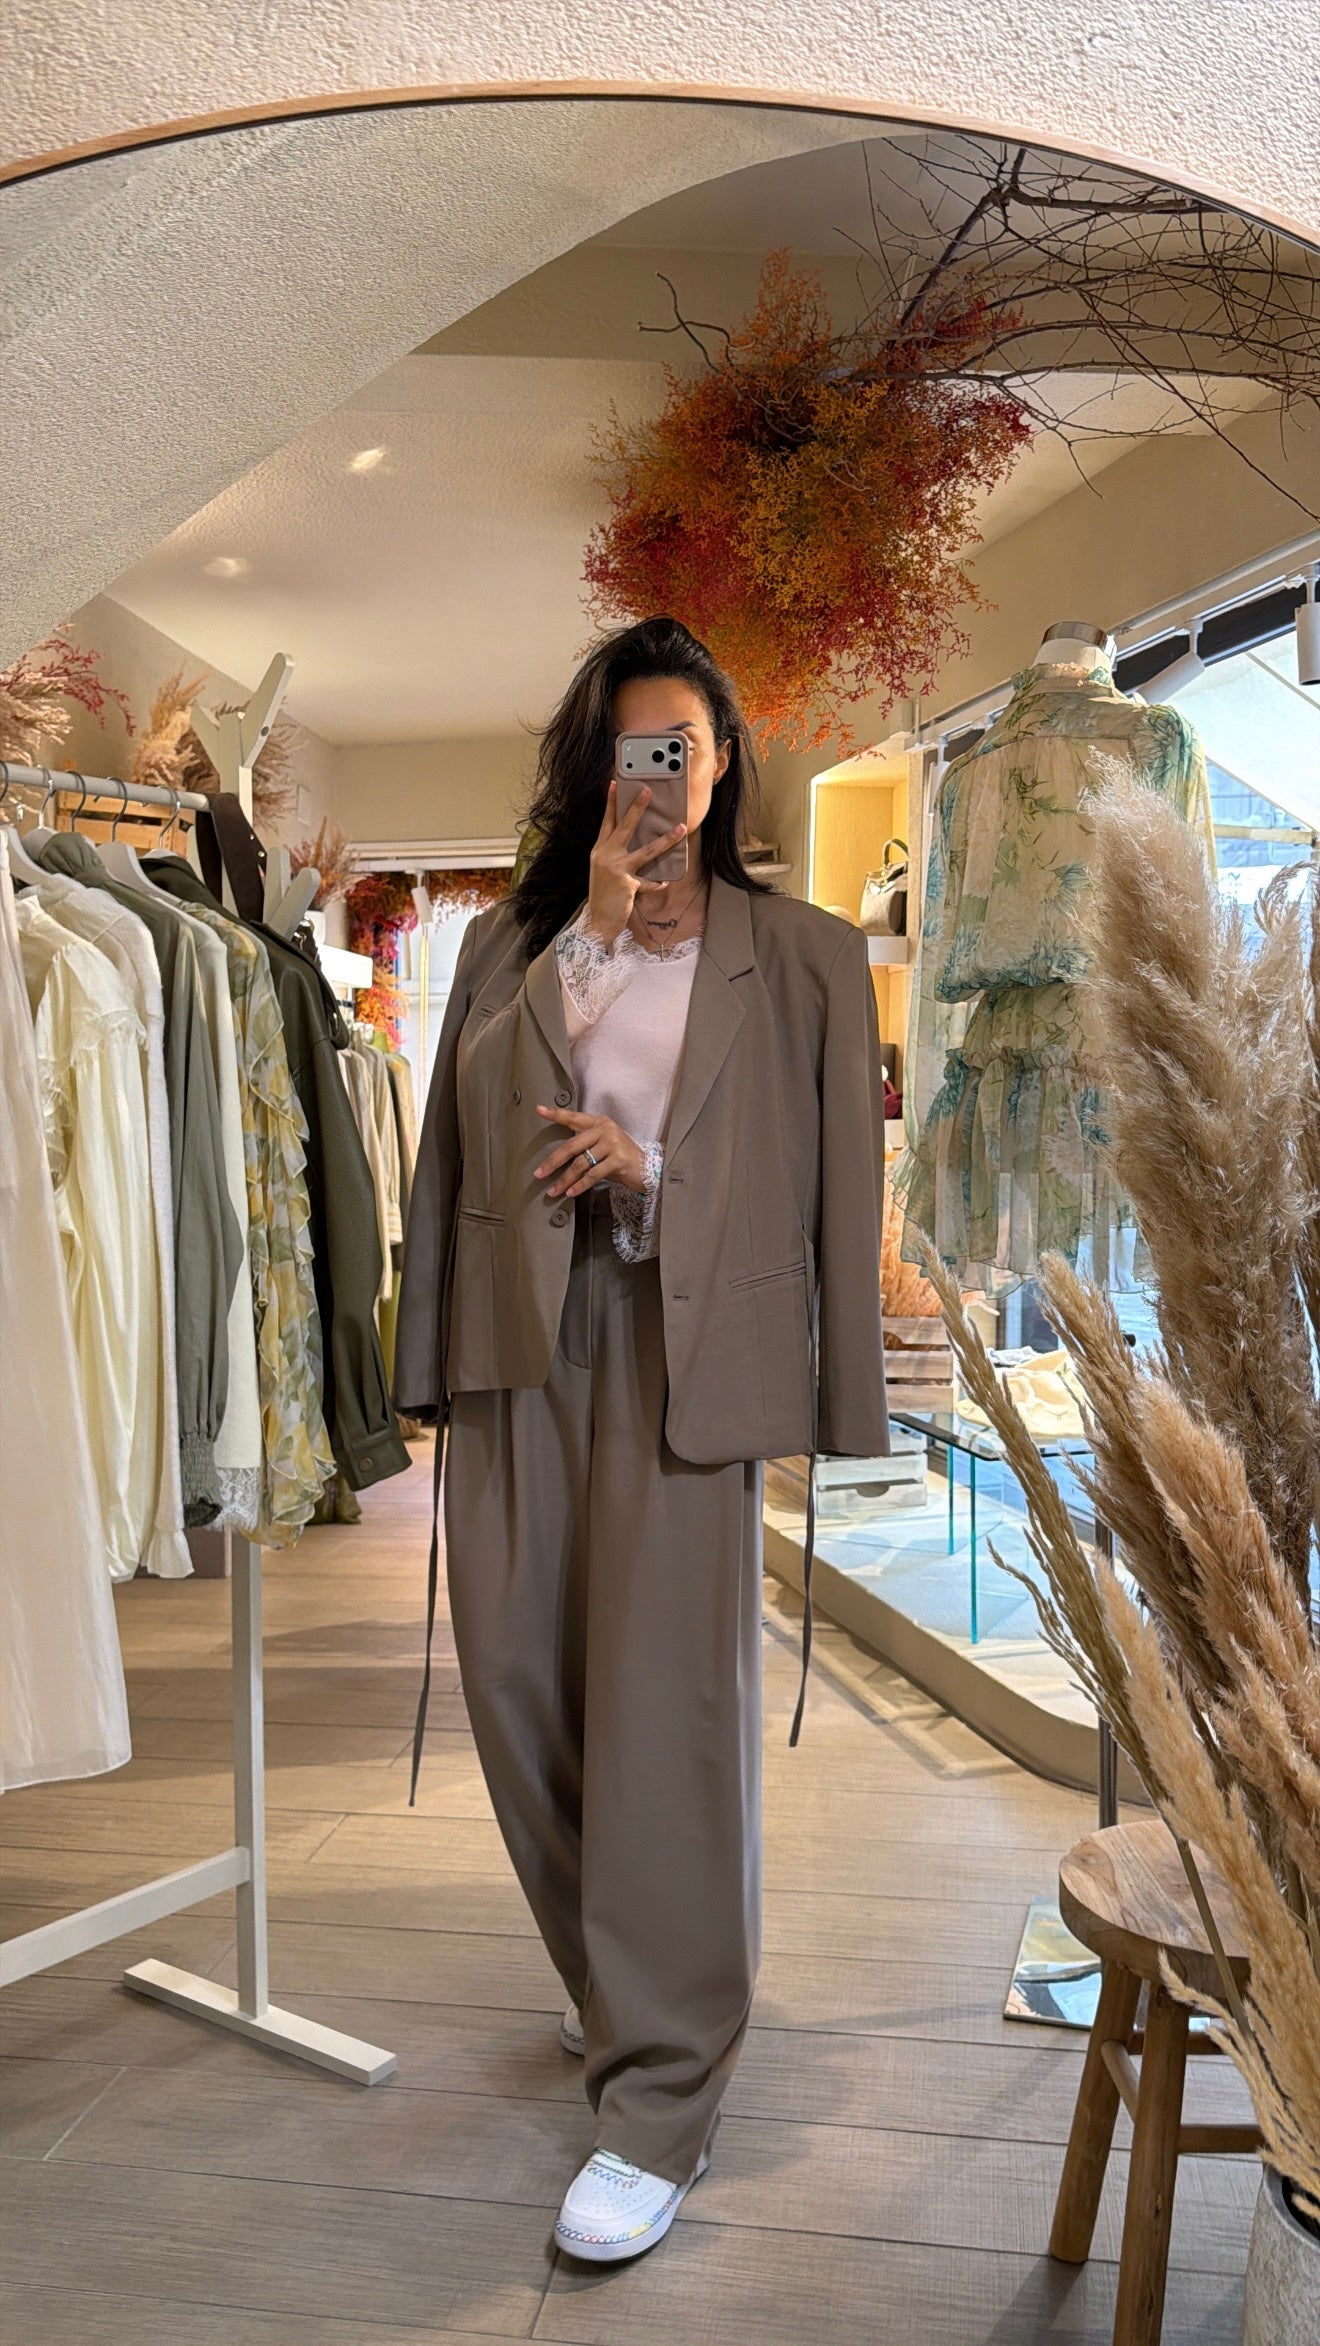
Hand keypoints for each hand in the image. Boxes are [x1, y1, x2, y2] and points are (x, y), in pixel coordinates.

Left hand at [534, 1105, 648, 1195]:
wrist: (647, 1168)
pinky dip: (580, 1185)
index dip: (556, 1114)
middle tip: (539, 1174)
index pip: (574, 1117)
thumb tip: (559, 1158)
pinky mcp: (618, 1160)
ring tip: (554, 1191)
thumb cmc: (621, 1157)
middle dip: (552, 1162)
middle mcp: (605, 1130)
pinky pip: (592, 1175)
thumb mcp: (604, 1144)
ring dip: (565, 1180)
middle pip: (572, 1146)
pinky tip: (571, 1192)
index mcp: (599, 1123)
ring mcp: (612, 1144)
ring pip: (580, 1163)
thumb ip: (586, 1144)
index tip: (539, 1110)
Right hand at [585, 777, 686, 945]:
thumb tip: (637, 841)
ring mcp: (616, 869)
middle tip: (648, 791)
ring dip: (666, 839)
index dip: (611, 802)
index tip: (615, 784)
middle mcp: (606, 855)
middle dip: (637, 807)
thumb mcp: (604, 870)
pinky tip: (665, 883)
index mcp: (600, 850)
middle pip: (625, 826)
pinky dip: (657, 883)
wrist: (597, 921)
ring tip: (680, 829)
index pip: (607, 821)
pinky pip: (648, 881)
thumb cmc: (604, 895)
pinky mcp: (626, 884)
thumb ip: (616, 855)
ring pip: (646, 850)